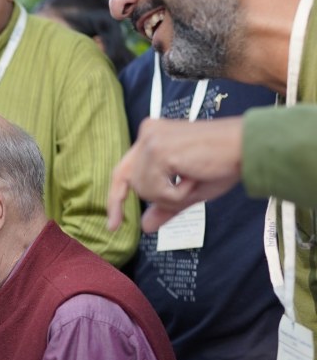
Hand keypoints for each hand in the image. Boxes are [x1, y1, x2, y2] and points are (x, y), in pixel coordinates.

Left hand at [106, 117, 243, 231]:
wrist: (247, 146)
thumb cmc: (223, 163)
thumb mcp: (187, 191)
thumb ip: (163, 206)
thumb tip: (144, 226)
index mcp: (151, 135)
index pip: (123, 172)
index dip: (116, 200)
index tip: (113, 226)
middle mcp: (147, 133)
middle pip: (134, 185)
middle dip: (162, 196)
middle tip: (192, 184)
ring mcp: (150, 141)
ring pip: (146, 191)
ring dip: (173, 195)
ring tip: (195, 176)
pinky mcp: (159, 151)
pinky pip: (159, 192)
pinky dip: (179, 193)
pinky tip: (195, 175)